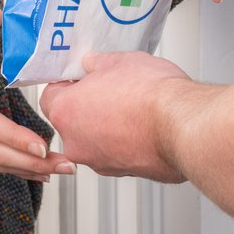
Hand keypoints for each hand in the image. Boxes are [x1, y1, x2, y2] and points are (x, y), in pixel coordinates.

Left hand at [40, 50, 194, 181]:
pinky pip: (118, 153)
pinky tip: (144, 126)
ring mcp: (99, 162)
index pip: (50, 96)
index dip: (67, 83)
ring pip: (96, 139)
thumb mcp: (122, 61)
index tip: (81, 77)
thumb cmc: (151, 96)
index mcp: (66, 112)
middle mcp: (76, 143)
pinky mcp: (124, 172)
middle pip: (73, 120)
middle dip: (89, 105)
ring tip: (133, 108)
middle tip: (112, 90)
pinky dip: (127, 142)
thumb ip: (99, 63)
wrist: (182, 125)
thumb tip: (94, 64)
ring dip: (108, 126)